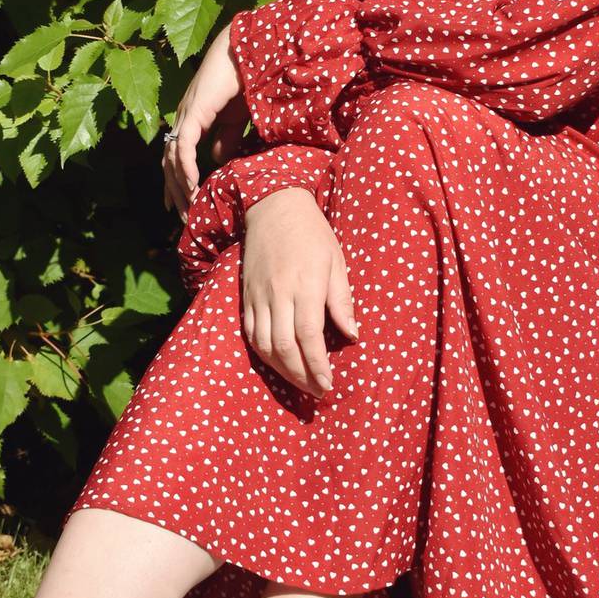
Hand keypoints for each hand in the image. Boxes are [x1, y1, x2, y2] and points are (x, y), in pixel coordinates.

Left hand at [163, 21, 242, 223]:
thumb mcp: (235, 119)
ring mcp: (185, 115)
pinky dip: (186, 168)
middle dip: (174, 192)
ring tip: (188, 208)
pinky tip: (192, 185)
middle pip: (169, 163)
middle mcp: (182, 119)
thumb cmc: (242, 80)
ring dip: (179, 186)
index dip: (174, 182)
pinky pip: (184, 146)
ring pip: (172, 158)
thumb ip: (226, 138)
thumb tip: (216, 161)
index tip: (178, 205)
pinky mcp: (194, 112)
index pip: (175, 156)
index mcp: (191, 120)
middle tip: (182, 217)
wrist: (244, 54)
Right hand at [240, 189, 358, 398]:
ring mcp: (259, 296)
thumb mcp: (336, 262)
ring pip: (264, 345)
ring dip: (281, 370)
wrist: (273, 206)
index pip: (309, 337)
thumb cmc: (312, 233)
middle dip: (300, 376)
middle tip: (316, 392)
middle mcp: (279, 294)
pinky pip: (250, 333)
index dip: (317, 366)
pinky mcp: (247, 295)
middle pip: (284, 347)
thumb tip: (352, 335)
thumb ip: (342, 301)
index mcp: (306, 285)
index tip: (328, 385)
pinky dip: (263, 353)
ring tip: (300, 382)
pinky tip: (277, 362)